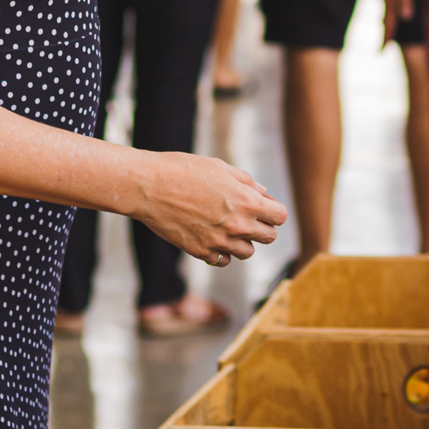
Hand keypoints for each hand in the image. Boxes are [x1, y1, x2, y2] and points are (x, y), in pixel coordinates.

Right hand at [133, 153, 286, 265]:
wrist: (148, 186)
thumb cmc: (183, 169)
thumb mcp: (220, 167)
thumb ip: (246, 182)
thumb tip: (262, 192)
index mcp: (248, 201)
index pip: (280, 217)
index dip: (274, 210)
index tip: (263, 205)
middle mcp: (238, 225)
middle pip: (268, 237)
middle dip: (263, 226)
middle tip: (248, 216)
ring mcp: (219, 242)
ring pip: (247, 252)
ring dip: (243, 241)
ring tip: (227, 226)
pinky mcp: (200, 252)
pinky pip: (223, 260)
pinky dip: (222, 251)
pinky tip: (212, 236)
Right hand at [379, 0, 414, 45]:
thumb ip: (406, 2)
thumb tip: (406, 17)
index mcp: (391, 5)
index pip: (389, 27)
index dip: (385, 40)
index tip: (380, 54)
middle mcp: (388, 2)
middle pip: (386, 23)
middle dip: (385, 36)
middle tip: (382, 49)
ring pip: (386, 14)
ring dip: (387, 24)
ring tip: (386, 32)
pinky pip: (389, 5)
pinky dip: (389, 12)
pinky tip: (390, 10)